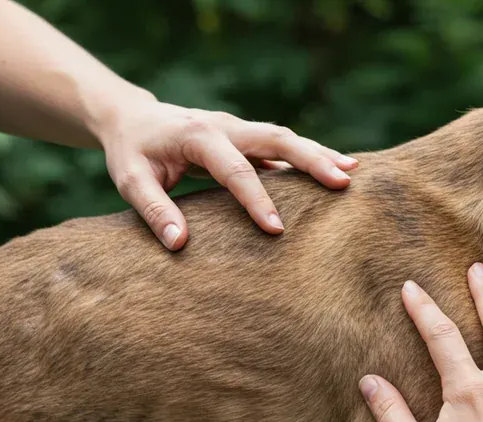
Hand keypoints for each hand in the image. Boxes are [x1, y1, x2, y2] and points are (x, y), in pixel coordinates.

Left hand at [94, 99, 358, 249]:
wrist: (132, 118)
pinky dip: (308, 157)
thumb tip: (179, 244)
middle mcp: (225, 125)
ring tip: (352, 174)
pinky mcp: (245, 138)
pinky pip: (280, 147)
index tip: (276, 230)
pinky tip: (335, 171)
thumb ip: (153, 210)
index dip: (256, 199)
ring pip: (284, 139)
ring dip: (318, 154)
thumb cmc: (130, 152)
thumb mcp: (130, 180)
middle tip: (342, 182)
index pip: (234, 168)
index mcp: (198, 135)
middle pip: (275, 139)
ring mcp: (239, 129)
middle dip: (310, 159)